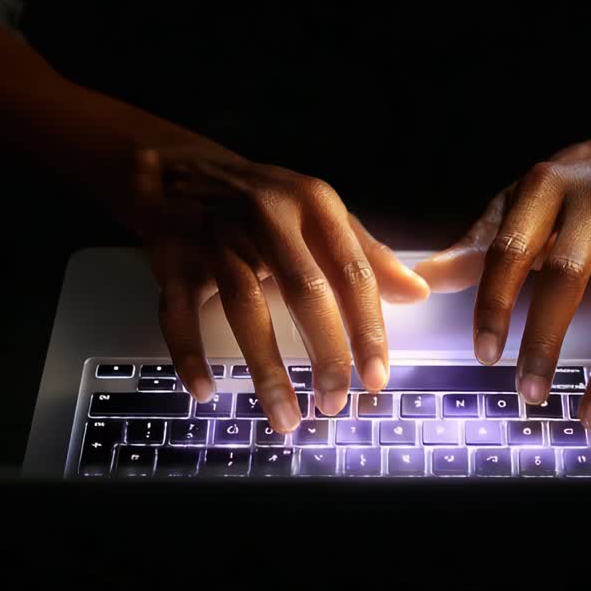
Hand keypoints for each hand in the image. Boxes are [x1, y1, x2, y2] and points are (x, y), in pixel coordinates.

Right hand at [126, 141, 428, 431]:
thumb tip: (418, 293)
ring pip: (244, 308)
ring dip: (266, 369)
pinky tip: (206, 392)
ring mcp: (216, 238)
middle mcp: (267, 218)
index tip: (378, 377)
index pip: (351, 272)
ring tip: (286, 418)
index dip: (367, 328)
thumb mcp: (320, 214)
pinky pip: (178, 313)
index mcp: (313, 206)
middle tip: (336, 402)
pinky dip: (190, 355)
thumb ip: (368, 255)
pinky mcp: (172, 259)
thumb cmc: (264, 202)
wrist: (177, 172)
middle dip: (325, 353)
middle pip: (304, 291)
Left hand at [414, 123, 590, 427]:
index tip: (485, 353)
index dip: (494, 303)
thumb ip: (480, 242)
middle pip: (566, 278)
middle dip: (545, 341)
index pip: (509, 249)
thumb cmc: (582, 180)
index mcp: (546, 189)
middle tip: (530, 392)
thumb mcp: (524, 196)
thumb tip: (427, 278)